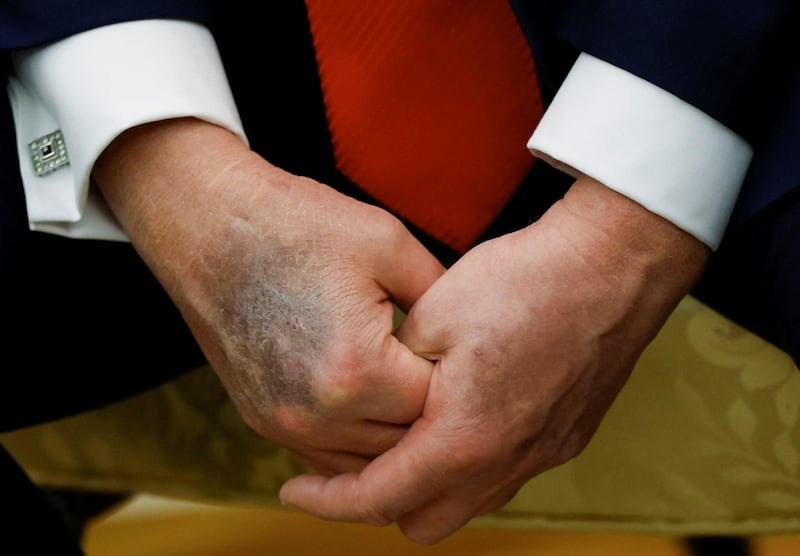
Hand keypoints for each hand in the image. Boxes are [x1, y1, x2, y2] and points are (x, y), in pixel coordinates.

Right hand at [92, 118, 444, 473]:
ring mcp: (284, 425)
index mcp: (357, 372)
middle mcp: (317, 415)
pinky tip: (371, 404)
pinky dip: (355, 441)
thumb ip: (442, 296)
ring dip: (394, 434)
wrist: (207, 226)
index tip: (462, 348)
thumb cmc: (298, 225)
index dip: (457, 377)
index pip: (437, 406)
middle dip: (431, 412)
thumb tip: (470, 330)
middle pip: (405, 444)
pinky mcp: (263, 422)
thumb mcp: (389, 244)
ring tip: (410, 387)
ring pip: (366, 463)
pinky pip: (326, 456)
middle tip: (445, 371)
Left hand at [279, 176, 709, 542]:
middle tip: (355, 459)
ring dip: (429, 482)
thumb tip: (385, 387)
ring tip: (406, 436)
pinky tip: (464, 414)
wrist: (613, 265)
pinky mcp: (567, 437)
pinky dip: (471, 462)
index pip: (378, 500)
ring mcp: (543, 453)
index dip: (327, 502)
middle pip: (425, 521)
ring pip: (470, 501)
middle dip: (380, 501)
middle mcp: (508, 461)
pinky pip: (505, 473)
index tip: (296, 491)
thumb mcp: (433, 316)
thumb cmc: (525, 281)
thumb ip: (398, 372)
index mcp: (464, 439)